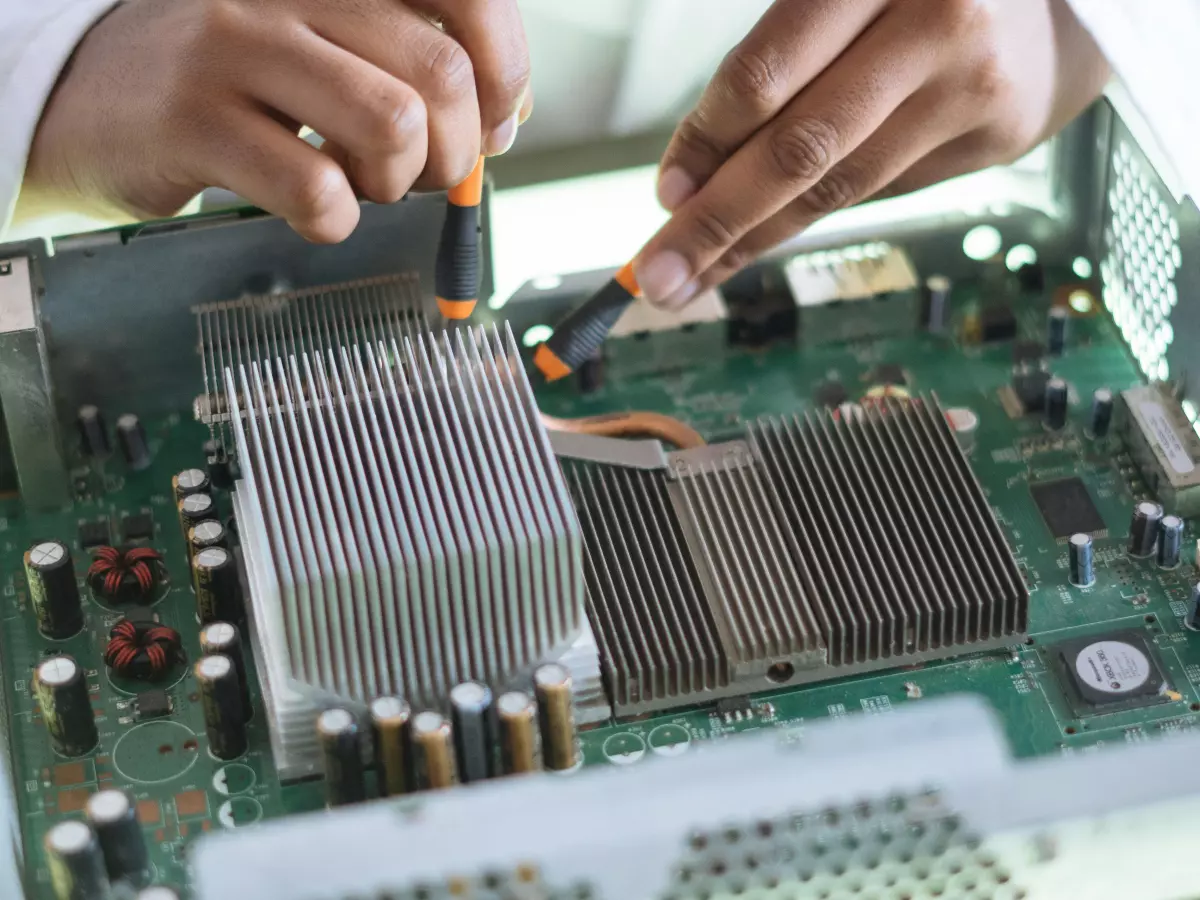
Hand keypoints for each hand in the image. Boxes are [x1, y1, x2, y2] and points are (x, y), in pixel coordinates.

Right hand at [21, 0, 531, 242]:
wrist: (92, 96)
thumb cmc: (232, 78)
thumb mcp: (326, 44)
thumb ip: (413, 64)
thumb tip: (506, 117)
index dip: (505, 69)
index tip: (494, 122)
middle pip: (442, 74)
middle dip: (455, 149)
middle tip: (421, 171)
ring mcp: (235, 45)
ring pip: (391, 124)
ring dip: (398, 182)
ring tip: (362, 184)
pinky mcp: (194, 118)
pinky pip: (315, 189)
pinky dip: (335, 221)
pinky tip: (313, 210)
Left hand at [634, 0, 1109, 306]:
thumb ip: (780, 66)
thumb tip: (694, 177)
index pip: (768, 74)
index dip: (706, 142)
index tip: (663, 193)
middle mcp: (934, 21)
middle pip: (800, 147)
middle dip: (717, 221)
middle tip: (655, 276)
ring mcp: (972, 83)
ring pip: (837, 184)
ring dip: (753, 239)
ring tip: (691, 279)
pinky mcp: (994, 134)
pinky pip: (877, 191)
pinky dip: (809, 219)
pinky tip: (759, 242)